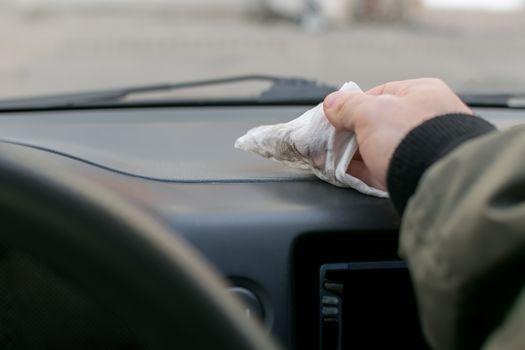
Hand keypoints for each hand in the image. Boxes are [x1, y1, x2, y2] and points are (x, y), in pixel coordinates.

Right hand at [323, 78, 471, 189]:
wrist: (437, 181)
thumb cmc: (409, 137)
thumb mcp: (370, 113)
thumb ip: (348, 106)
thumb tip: (331, 103)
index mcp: (421, 92)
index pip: (379, 94)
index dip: (352, 106)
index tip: (334, 119)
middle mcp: (427, 118)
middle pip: (379, 123)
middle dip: (352, 134)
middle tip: (331, 143)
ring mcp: (423, 148)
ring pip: (380, 148)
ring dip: (356, 154)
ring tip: (334, 160)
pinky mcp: (417, 174)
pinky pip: (385, 168)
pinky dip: (365, 171)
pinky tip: (347, 174)